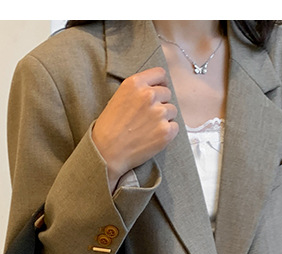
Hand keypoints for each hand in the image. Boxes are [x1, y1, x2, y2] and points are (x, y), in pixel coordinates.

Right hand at [92, 67, 178, 191]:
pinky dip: (167, 132)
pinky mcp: (166, 131)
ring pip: (172, 110)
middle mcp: (149, 95)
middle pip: (167, 93)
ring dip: (164, 118)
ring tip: (148, 129)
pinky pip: (175, 127)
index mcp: (136, 84)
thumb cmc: (109, 128)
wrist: (106, 153)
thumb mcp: (118, 98)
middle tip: (148, 117)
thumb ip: (137, 91)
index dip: (160, 83)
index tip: (157, 92)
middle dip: (160, 103)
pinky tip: (153, 137)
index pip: (160, 74)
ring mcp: (159, 113)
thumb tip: (155, 90)